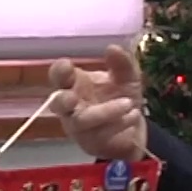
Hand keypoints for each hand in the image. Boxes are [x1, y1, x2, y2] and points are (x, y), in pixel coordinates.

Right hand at [48, 44, 147, 160]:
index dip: (59, 71)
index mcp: (74, 84)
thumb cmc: (120, 97)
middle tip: (73, 97)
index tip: (67, 66)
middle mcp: (71, 106)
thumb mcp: (127, 78)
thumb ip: (122, 64)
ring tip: (129, 103)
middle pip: (57, 103)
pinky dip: (120, 123)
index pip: (58, 76)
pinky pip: (101, 134)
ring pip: (82, 121)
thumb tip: (113, 48)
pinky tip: (134, 115)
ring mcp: (79, 127)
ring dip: (105, 112)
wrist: (135, 129)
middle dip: (63, 99)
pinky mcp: (92, 143)